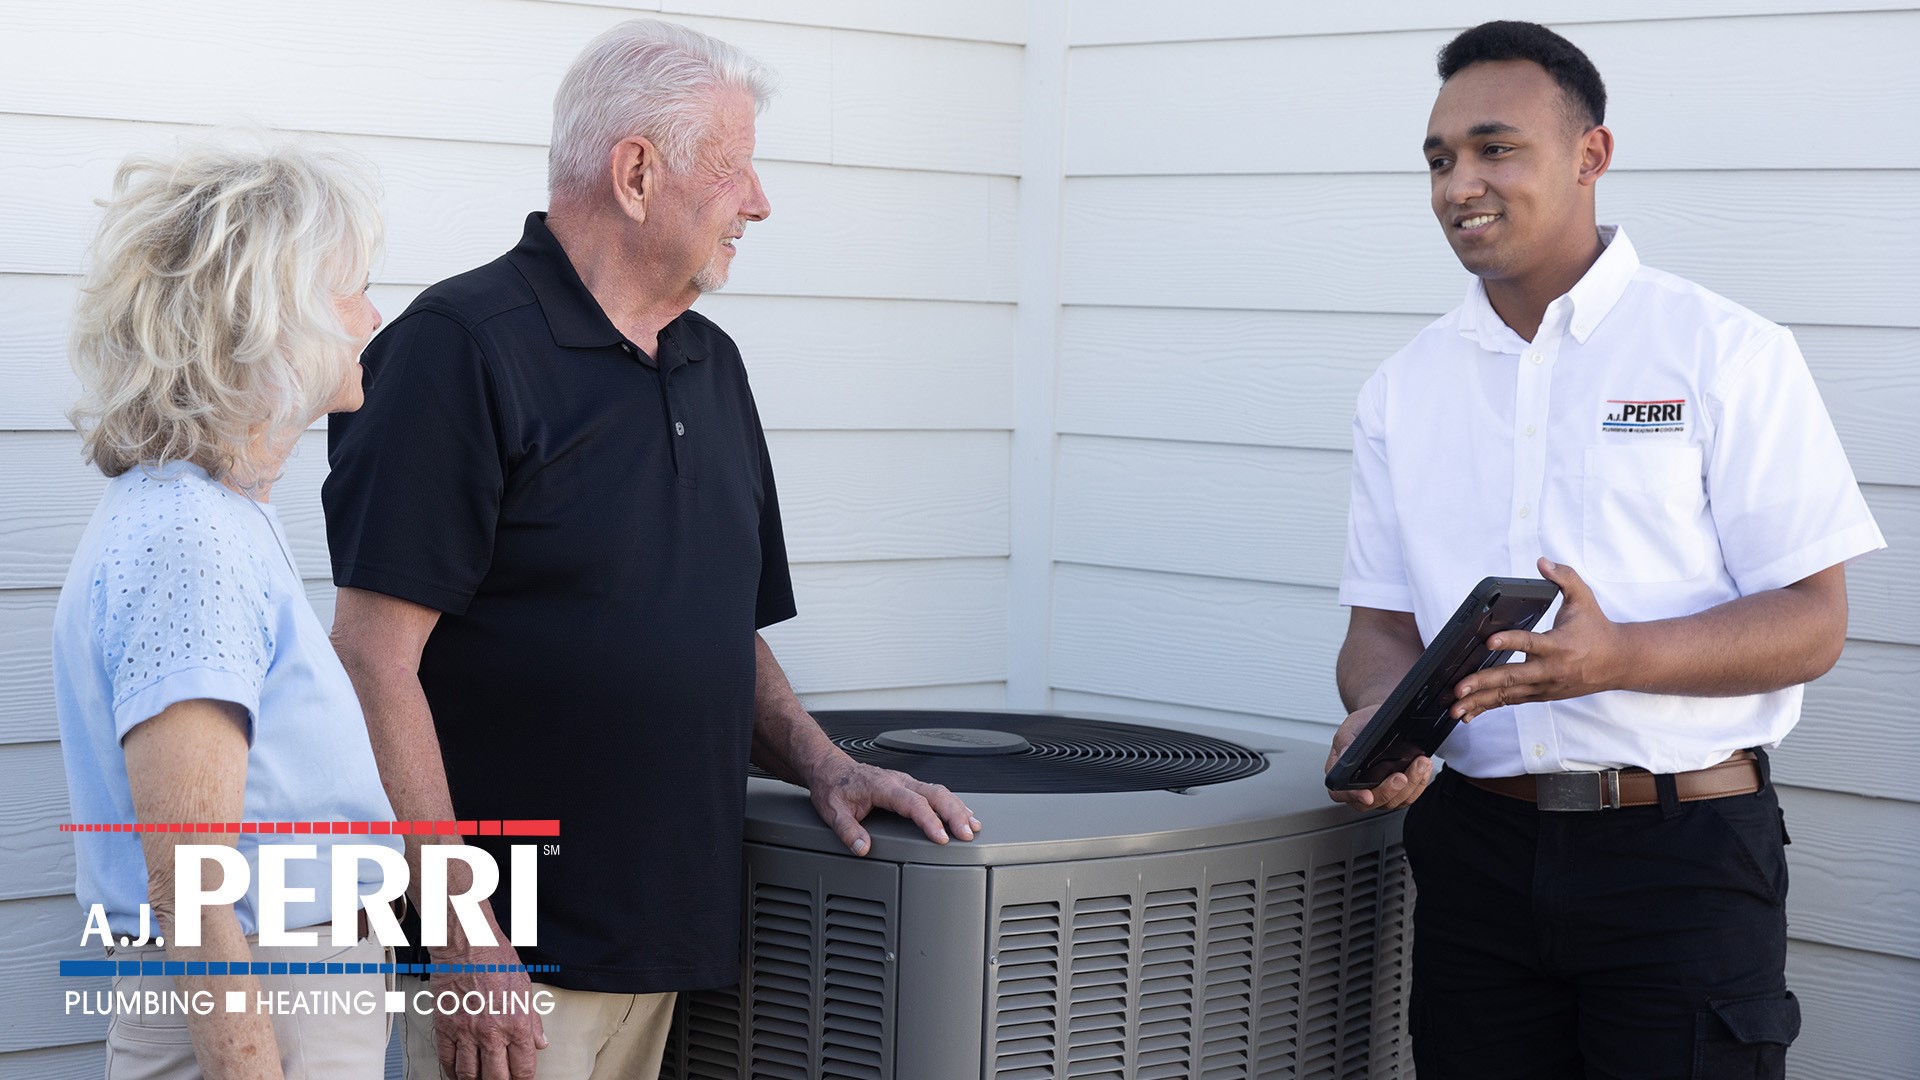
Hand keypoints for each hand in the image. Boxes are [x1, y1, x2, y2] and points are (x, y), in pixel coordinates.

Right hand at [429, 940, 546, 1079]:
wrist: (467, 945)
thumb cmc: (497, 959)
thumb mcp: (526, 987)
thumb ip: (533, 1020)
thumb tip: (541, 1043)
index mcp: (516, 1024)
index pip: (523, 1067)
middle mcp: (492, 1033)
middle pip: (496, 1077)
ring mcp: (466, 1032)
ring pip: (469, 1074)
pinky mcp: (445, 1027)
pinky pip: (447, 1060)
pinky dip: (452, 1071)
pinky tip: (457, 1074)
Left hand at [807, 755, 980, 855]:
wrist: (830, 767)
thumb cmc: (833, 786)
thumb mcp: (833, 811)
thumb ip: (848, 830)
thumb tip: (862, 848)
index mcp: (883, 786)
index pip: (913, 803)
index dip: (930, 820)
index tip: (942, 837)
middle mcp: (898, 781)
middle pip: (935, 794)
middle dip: (954, 814)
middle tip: (967, 834)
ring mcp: (905, 781)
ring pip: (939, 791)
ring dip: (958, 808)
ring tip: (973, 826)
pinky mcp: (908, 785)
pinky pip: (935, 791)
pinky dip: (952, 803)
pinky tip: (962, 814)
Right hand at [1325, 703, 1432, 810]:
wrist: (1378, 719)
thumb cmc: (1362, 725)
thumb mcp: (1349, 728)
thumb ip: (1345, 742)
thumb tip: (1345, 756)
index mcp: (1341, 774)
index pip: (1340, 794)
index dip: (1353, 797)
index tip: (1367, 795)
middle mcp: (1360, 787)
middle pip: (1373, 802)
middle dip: (1389, 791)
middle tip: (1401, 776)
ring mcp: (1380, 790)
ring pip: (1395, 801)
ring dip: (1412, 784)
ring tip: (1420, 763)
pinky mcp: (1399, 790)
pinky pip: (1410, 795)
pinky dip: (1420, 783)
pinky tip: (1424, 769)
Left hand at [1451, 557, 1626, 721]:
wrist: (1619, 662)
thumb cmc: (1597, 628)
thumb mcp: (1584, 598)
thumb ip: (1564, 577)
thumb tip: (1542, 561)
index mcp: (1558, 645)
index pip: (1530, 643)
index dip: (1510, 642)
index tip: (1489, 642)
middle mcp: (1550, 669)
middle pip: (1512, 677)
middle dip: (1483, 683)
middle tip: (1458, 687)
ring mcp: (1545, 686)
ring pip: (1508, 695)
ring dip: (1480, 702)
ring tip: (1454, 707)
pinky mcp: (1542, 695)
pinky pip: (1512, 702)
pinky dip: (1489, 708)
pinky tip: (1468, 713)